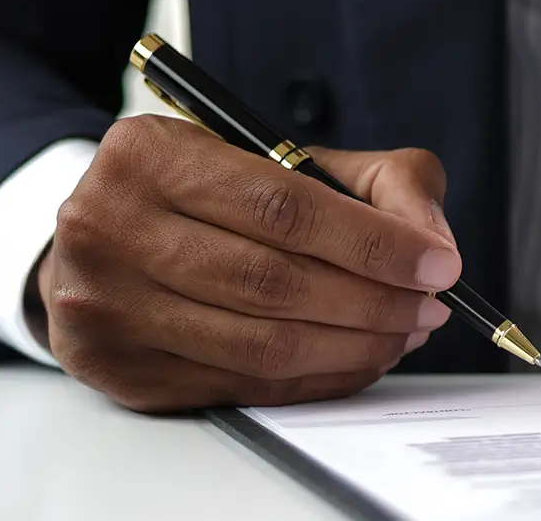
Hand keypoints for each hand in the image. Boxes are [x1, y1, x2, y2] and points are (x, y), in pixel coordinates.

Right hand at [31, 115, 460, 412]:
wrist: (102, 239)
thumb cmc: (205, 194)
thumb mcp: (278, 155)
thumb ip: (376, 179)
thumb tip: (431, 241)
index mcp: (149, 157)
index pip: (282, 207)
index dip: (373, 242)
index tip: (438, 263)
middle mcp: (110, 229)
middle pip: (273, 282)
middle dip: (373, 300)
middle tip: (429, 305)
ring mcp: (108, 307)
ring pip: (262, 344)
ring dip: (354, 346)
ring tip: (403, 332)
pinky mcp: (122, 370)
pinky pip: (244, 386)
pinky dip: (318, 378)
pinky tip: (357, 358)